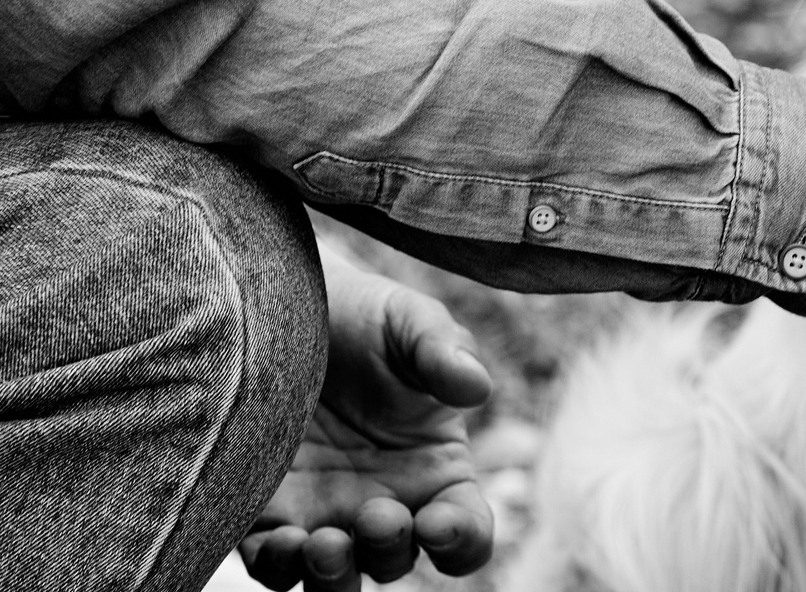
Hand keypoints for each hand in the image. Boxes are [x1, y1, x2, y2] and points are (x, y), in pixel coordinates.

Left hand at [239, 249, 494, 589]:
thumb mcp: (407, 320)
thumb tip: (478, 388)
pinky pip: (274, 564)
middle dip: (389, 548)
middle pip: (396, 560)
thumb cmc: (357, 314)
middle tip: (375, 513)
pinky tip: (279, 538)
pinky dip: (279, 564)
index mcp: (434, 468)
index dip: (462, 539)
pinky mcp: (265, 516)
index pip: (466, 529)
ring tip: (323, 543)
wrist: (275, 303)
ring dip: (334, 577)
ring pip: (335, 580)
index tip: (439, 520)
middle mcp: (382, 503)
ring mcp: (322, 515)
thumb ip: (444, 350)